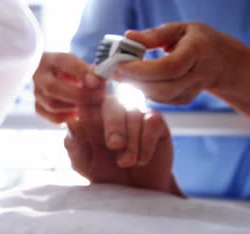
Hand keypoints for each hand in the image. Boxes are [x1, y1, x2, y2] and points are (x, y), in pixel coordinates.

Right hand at [33, 52, 104, 123]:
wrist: (55, 76)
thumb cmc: (70, 69)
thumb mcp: (79, 64)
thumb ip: (89, 70)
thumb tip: (99, 80)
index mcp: (51, 59)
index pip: (64, 62)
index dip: (81, 71)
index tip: (97, 80)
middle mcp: (40, 76)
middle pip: (53, 87)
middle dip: (79, 94)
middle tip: (98, 97)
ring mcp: (37, 93)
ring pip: (52, 105)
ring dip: (74, 106)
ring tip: (90, 104)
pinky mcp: (39, 107)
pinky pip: (53, 117)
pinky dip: (68, 117)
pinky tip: (77, 112)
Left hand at [64, 96, 182, 195]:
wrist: (133, 193)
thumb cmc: (105, 174)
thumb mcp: (83, 163)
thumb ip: (75, 144)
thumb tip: (70, 123)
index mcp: (90, 116)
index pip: (87, 95)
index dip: (89, 85)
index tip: (91, 82)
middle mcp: (113, 112)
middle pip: (112, 104)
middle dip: (113, 125)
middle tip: (114, 146)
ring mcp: (135, 116)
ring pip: (133, 113)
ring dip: (130, 142)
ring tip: (126, 162)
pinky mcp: (155, 124)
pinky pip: (152, 121)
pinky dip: (145, 143)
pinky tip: (141, 159)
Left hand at [117, 22, 249, 106]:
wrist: (220, 60)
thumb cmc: (197, 40)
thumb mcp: (179, 30)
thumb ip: (154, 35)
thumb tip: (129, 36)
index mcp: (198, 51)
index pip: (168, 67)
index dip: (142, 70)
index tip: (120, 67)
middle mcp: (199, 73)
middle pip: (164, 87)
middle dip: (136, 82)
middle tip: (116, 74)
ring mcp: (194, 90)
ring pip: (162, 97)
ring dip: (138, 88)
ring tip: (123, 77)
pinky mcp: (186, 99)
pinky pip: (162, 101)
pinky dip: (146, 93)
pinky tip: (137, 83)